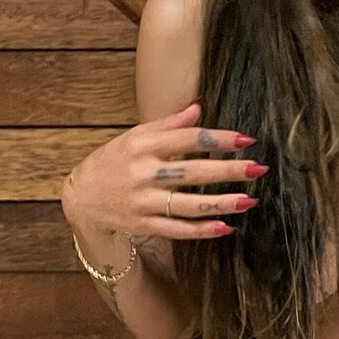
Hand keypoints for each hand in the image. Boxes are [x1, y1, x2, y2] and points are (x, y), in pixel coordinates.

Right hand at [61, 100, 265, 250]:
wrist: (81, 198)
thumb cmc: (113, 162)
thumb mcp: (134, 137)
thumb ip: (167, 125)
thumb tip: (198, 107)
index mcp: (143, 146)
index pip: (186, 140)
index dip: (218, 139)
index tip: (246, 139)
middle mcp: (143, 174)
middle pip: (192, 173)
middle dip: (228, 171)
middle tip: (257, 169)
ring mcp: (143, 202)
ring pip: (188, 205)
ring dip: (221, 204)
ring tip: (249, 201)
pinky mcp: (143, 225)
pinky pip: (177, 230)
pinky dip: (201, 230)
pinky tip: (225, 227)